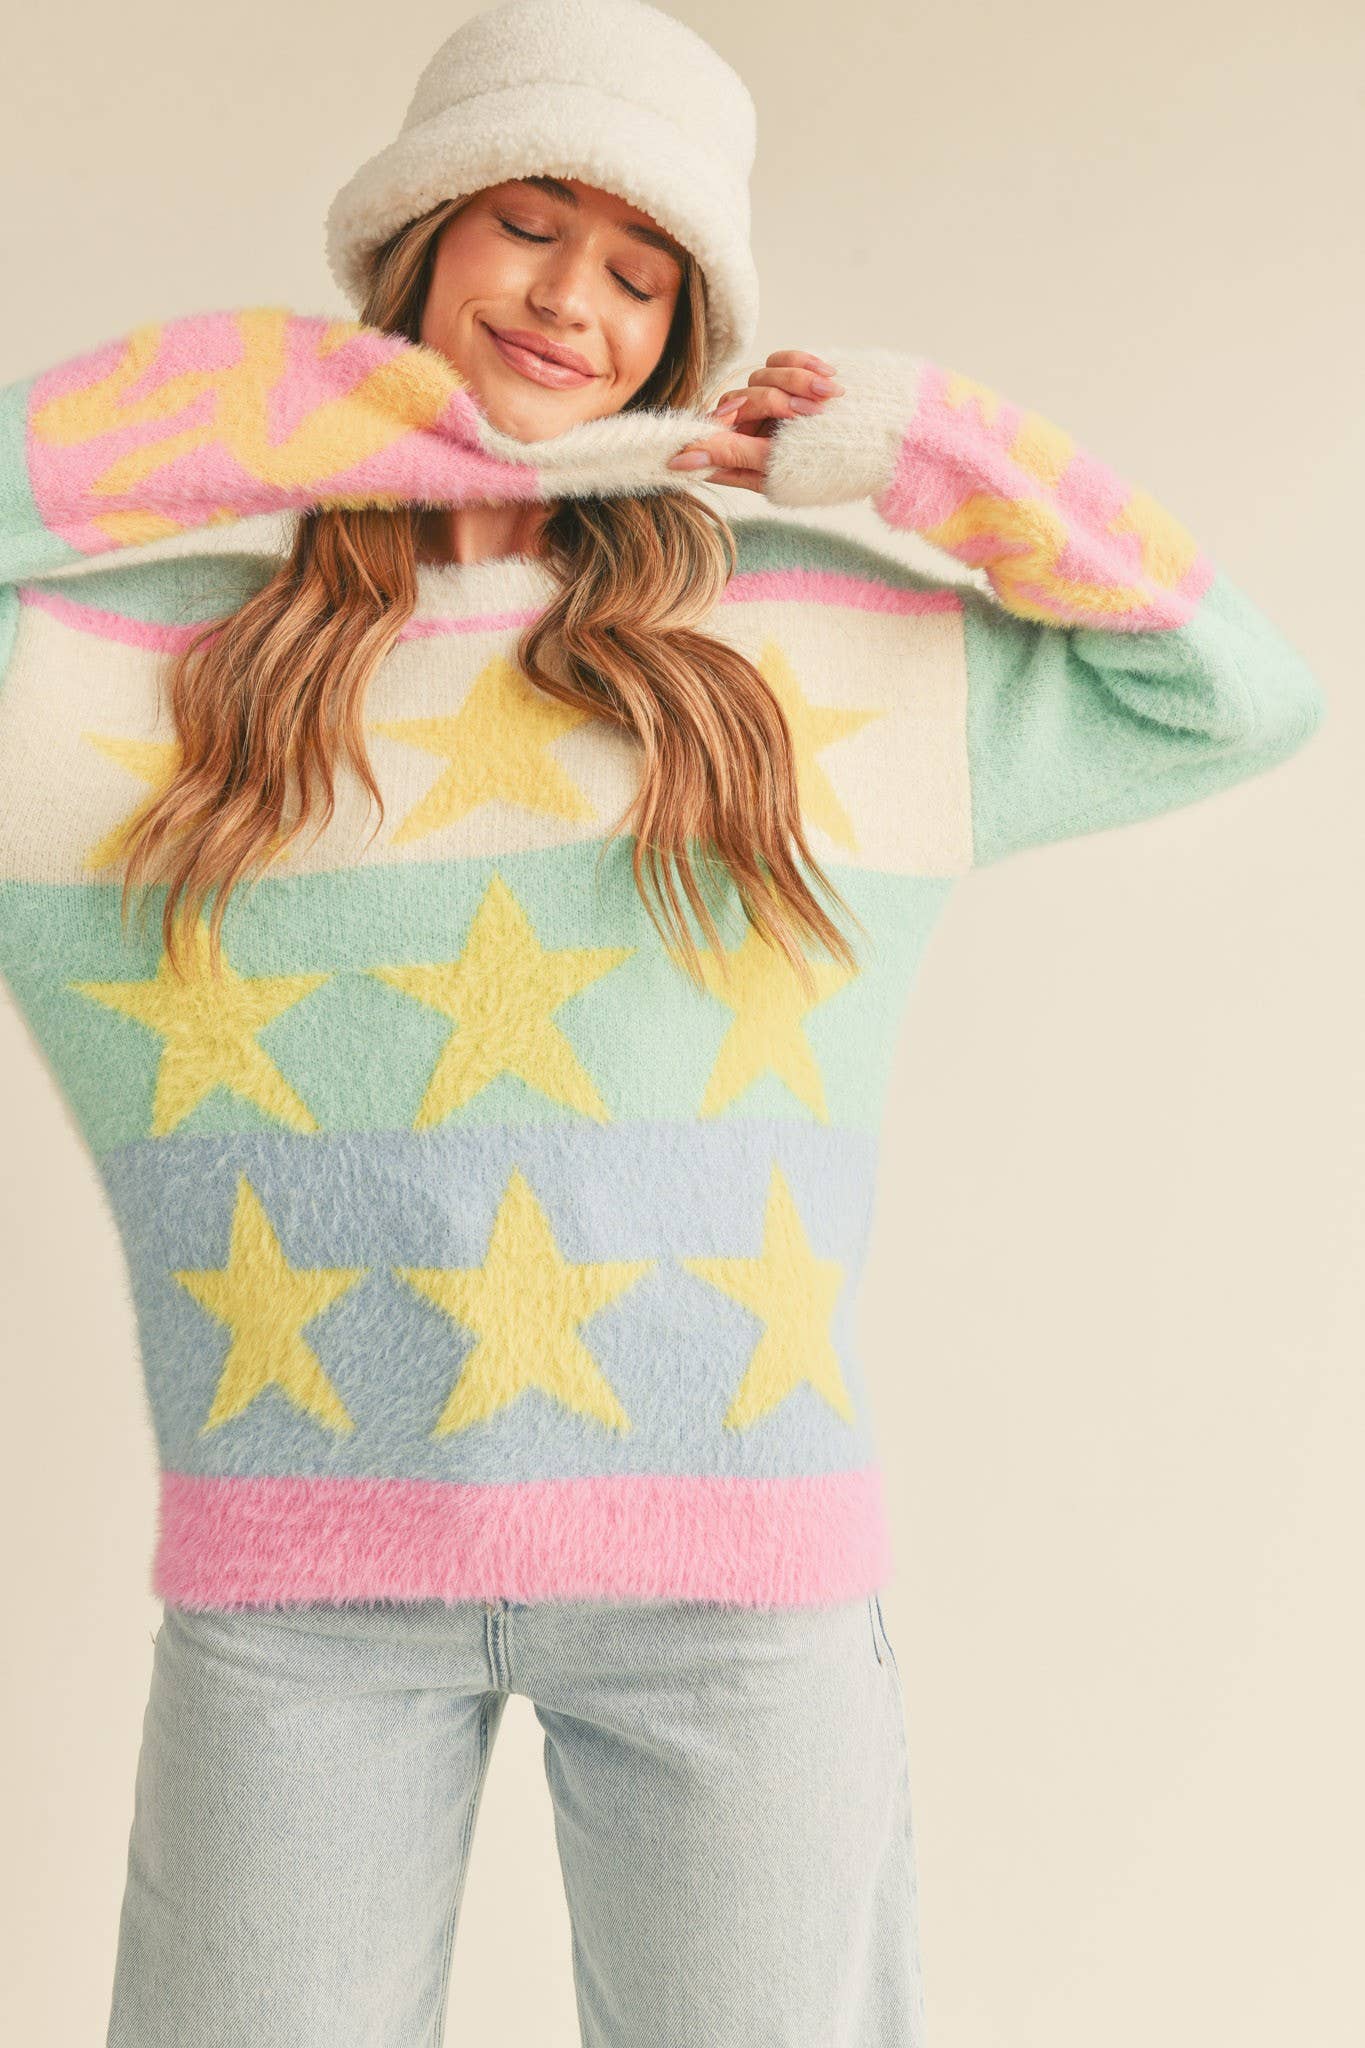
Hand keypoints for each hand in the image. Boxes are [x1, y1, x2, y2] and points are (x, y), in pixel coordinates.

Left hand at [665, 351, 844, 492]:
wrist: (890, 446)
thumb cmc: (834, 467)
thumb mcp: (777, 465)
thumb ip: (729, 456)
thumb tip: (678, 460)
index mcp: (745, 458)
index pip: (711, 433)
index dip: (714, 422)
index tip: (730, 415)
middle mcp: (757, 431)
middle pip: (738, 400)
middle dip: (772, 401)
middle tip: (807, 412)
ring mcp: (778, 406)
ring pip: (761, 376)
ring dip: (795, 382)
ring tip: (830, 395)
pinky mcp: (797, 383)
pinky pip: (784, 360)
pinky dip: (802, 364)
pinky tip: (828, 376)